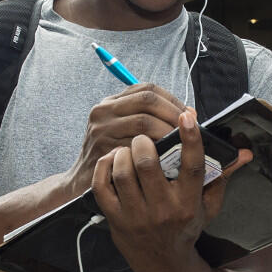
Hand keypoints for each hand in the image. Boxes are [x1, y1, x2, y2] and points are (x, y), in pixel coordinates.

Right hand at [63, 83, 186, 199]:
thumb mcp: (126, 131)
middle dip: (172, 113)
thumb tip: (189, 113)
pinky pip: (137, 146)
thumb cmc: (112, 156)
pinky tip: (166, 156)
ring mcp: (102, 130)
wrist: (82, 182)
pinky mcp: (103, 150)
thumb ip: (152, 119)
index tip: (187, 114)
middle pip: (147, 100)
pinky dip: (155, 149)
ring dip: (168, 131)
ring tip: (181, 143)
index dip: (171, 100)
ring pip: (144, 121)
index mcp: (111, 102)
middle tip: (188, 129)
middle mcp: (103, 111)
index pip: (147, 89)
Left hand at [92, 108, 249, 268]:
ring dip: (124, 154)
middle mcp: (162, 210)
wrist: (164, 263)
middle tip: (145, 139)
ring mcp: (136, 216)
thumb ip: (222, 176)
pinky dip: (105, 167)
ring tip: (129, 150)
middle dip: (144, 143)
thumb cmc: (186, 227)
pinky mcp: (115, 219)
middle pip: (147, 164)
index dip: (190, 139)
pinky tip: (113, 161)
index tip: (186, 116)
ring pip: (123, 172)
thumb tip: (243, 153)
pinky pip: (102, 186)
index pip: (192, 167)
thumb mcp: (208, 205)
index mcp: (188, 203)